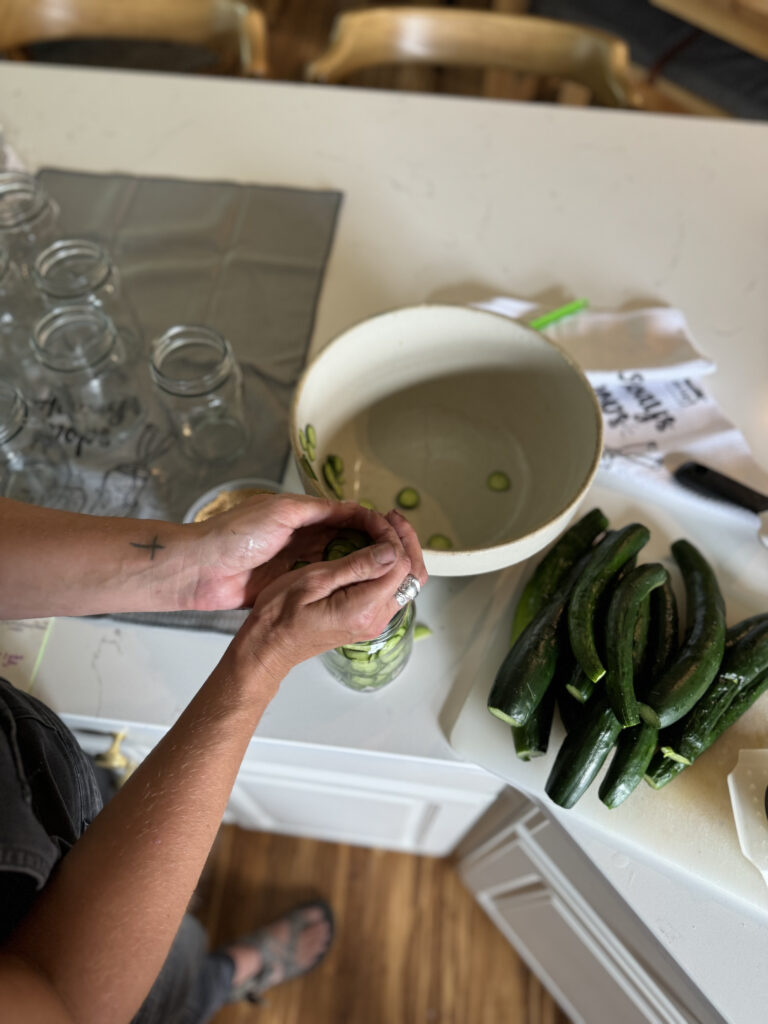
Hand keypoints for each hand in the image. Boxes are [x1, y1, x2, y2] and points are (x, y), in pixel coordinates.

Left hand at [186, 493, 399, 610]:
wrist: (201, 570)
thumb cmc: (235, 536)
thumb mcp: (280, 512)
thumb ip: (317, 509)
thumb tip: (353, 507)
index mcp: (302, 514)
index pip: (347, 514)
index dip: (371, 522)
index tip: (392, 532)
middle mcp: (304, 536)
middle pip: (348, 538)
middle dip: (372, 544)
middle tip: (396, 556)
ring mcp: (298, 562)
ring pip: (340, 562)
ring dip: (360, 566)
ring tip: (386, 575)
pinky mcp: (291, 584)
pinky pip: (323, 583)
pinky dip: (342, 585)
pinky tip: (360, 592)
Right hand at [226, 506, 427, 683]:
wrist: (269, 646)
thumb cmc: (280, 614)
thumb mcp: (313, 580)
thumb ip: (355, 566)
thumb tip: (390, 550)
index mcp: (363, 608)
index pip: (399, 565)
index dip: (393, 536)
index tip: (378, 517)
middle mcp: (376, 619)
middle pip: (412, 575)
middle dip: (407, 541)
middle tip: (392, 517)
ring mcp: (374, 623)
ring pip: (405, 583)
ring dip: (401, 553)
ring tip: (385, 529)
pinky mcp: (367, 621)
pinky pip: (391, 591)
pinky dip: (390, 568)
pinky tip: (375, 551)